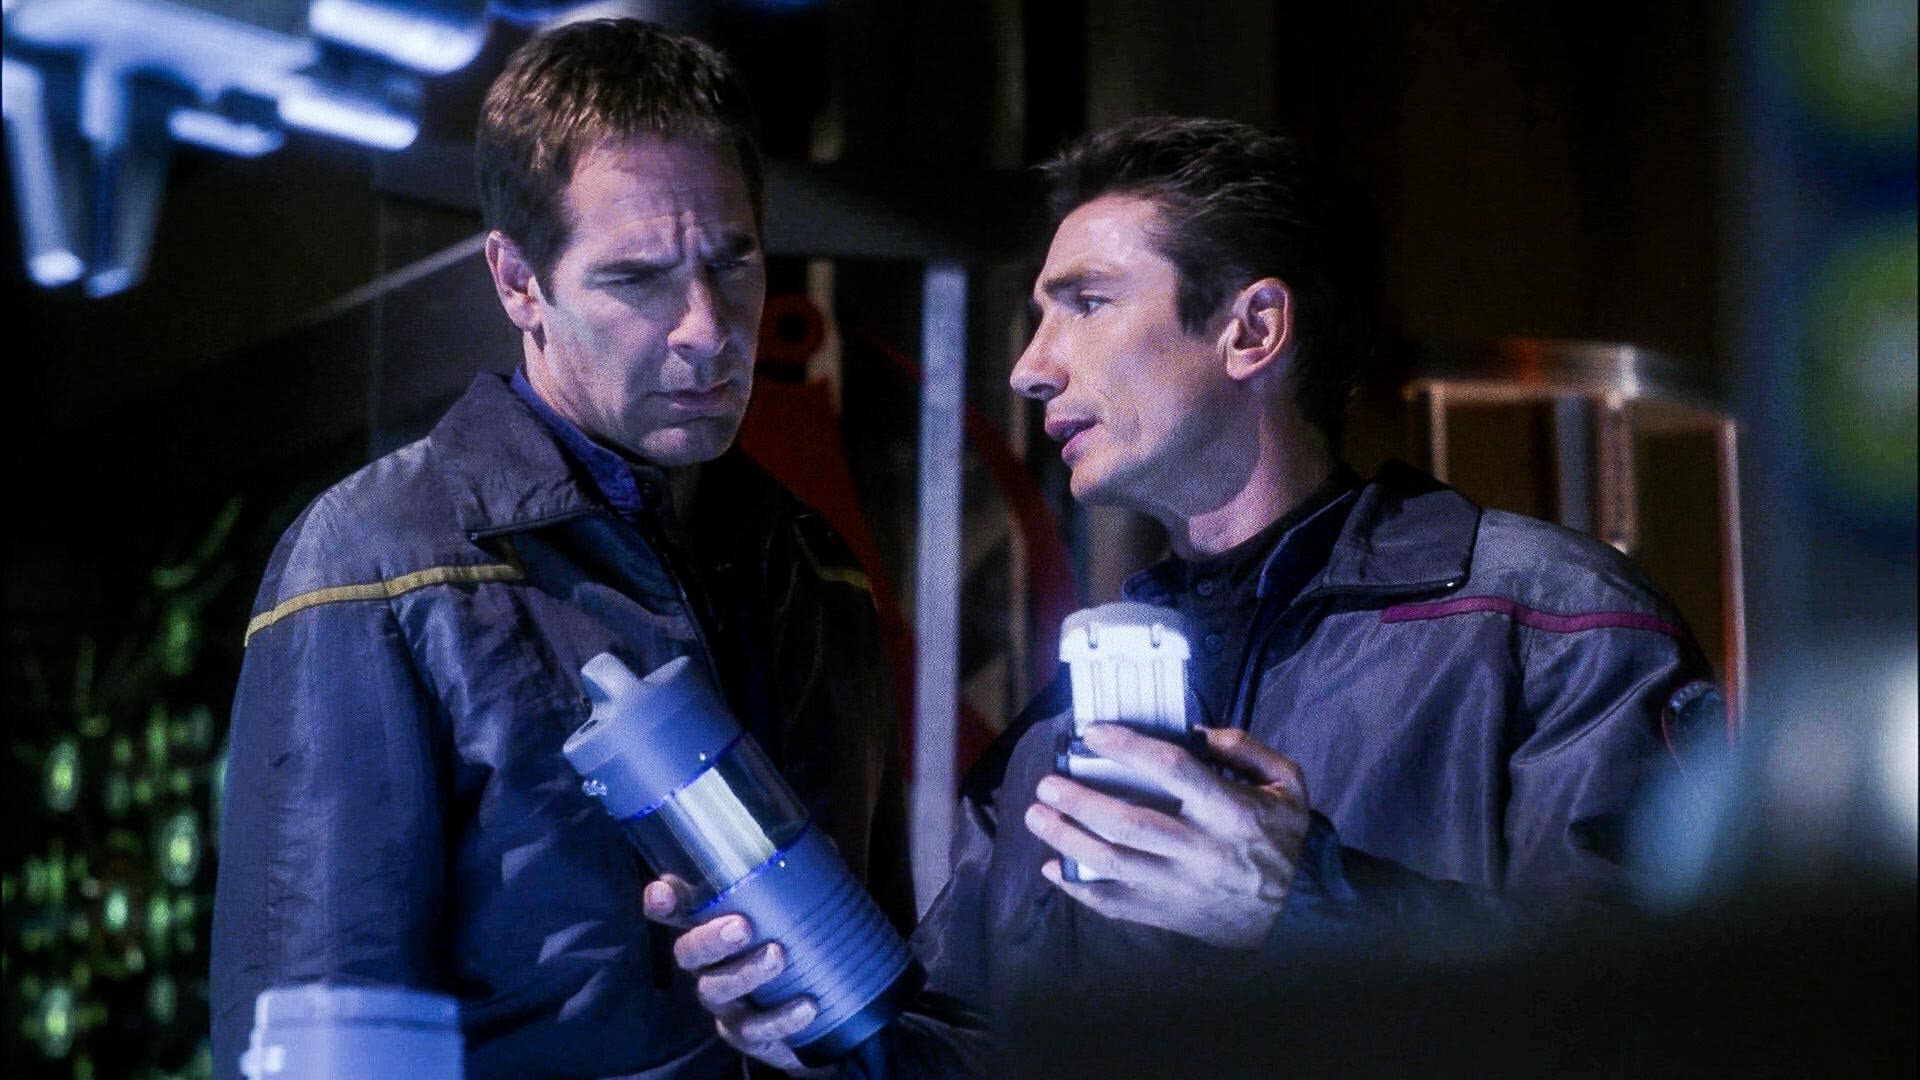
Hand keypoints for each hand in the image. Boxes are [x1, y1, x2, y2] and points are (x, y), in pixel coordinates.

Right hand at [642, 880, 824, 1073]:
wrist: (817, 1010)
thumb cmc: (796, 945)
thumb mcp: (796, 910)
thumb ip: (800, 881)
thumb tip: (822, 846)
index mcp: (713, 927)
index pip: (674, 912)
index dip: (662, 903)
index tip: (664, 891)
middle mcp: (709, 965)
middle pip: (688, 954)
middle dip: (709, 939)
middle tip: (741, 926)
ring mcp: (725, 1002)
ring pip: (716, 989)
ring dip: (745, 973)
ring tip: (778, 955)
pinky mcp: (747, 1034)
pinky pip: (754, 1030)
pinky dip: (779, 1018)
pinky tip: (806, 1005)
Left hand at [1023, 724, 1311, 948]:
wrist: (1300, 911)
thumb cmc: (1286, 839)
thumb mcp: (1287, 783)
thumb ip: (1244, 748)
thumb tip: (1193, 731)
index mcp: (1232, 811)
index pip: (1172, 770)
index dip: (1128, 747)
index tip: (1092, 733)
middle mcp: (1203, 850)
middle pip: (1129, 821)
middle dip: (1079, 800)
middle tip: (1047, 783)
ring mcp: (1183, 886)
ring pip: (1114, 863)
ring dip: (1067, 838)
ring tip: (1037, 816)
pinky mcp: (1170, 914)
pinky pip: (1116, 904)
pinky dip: (1079, 888)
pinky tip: (1054, 868)